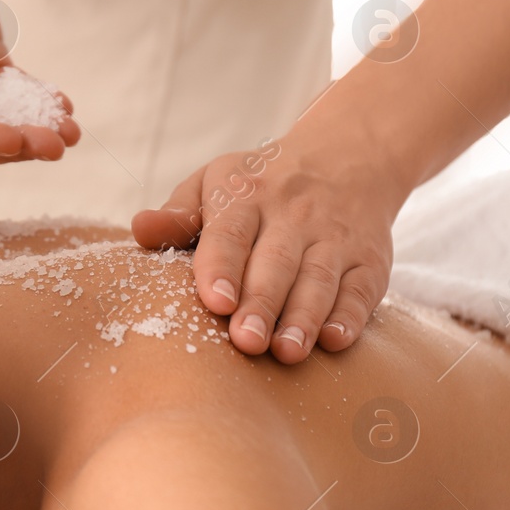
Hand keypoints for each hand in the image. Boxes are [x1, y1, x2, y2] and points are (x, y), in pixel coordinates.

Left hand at [131, 133, 408, 363]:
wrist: (349, 157)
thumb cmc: (261, 186)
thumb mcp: (214, 182)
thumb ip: (179, 213)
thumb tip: (140, 229)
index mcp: (246, 197)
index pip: (231, 233)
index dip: (222, 266)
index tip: (215, 301)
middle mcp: (293, 215)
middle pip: (277, 262)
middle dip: (262, 303)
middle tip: (246, 342)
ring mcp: (335, 237)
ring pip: (320, 278)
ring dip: (304, 317)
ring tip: (286, 352)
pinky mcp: (369, 260)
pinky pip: (362, 288)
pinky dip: (351, 315)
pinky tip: (334, 341)